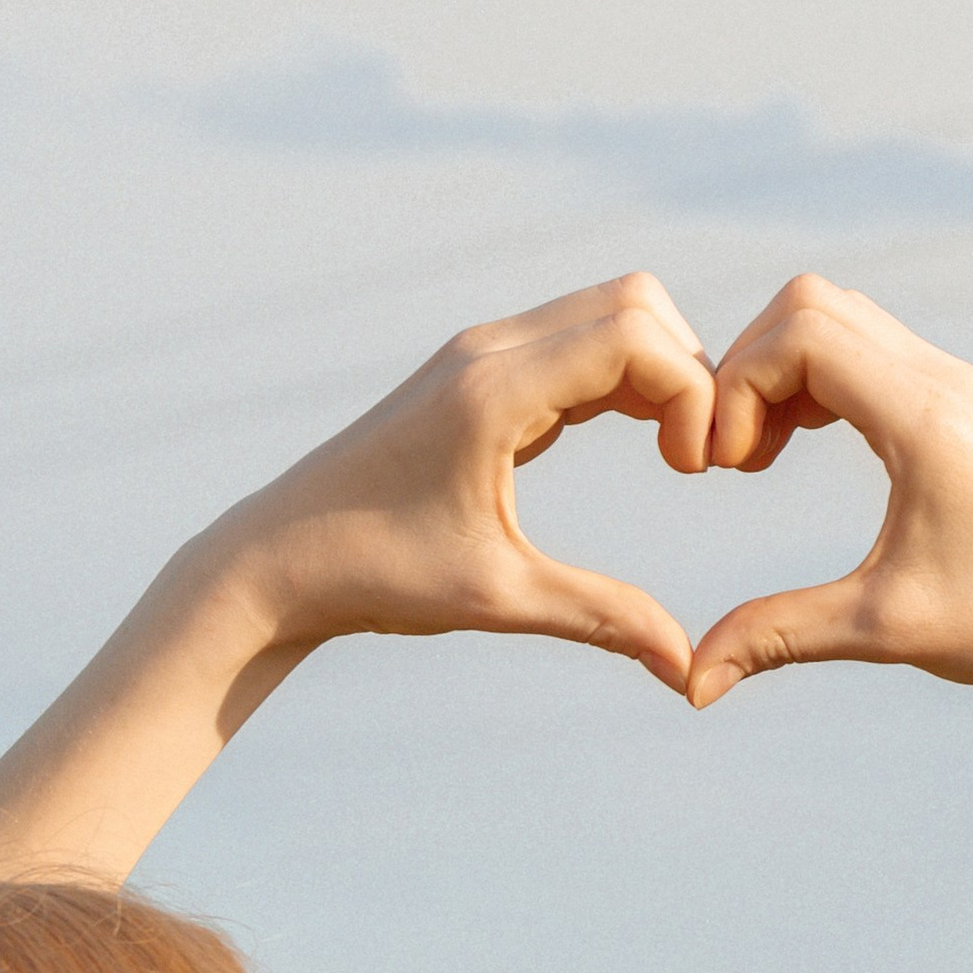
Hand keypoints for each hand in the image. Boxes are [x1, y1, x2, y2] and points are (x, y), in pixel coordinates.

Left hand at [218, 272, 714, 693]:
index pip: (635, 336)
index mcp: (492, 391)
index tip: (695, 472)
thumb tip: (687, 669)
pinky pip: (576, 342)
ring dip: (659, 372)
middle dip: (688, 372)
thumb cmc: (375, 575)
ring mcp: (481, 353)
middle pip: (635, 303)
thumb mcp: (496, 599)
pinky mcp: (478, 372)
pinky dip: (624, 379)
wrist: (277, 557)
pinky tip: (641, 441)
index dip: (693, 395)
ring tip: (678, 455)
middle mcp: (488, 350)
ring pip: (610, 313)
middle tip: (695, 460)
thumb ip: (600, 617)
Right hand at [687, 276, 972, 715]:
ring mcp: (956, 386)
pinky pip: (867, 352)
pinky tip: (800, 449)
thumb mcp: (881, 630)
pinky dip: (816, 382)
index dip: (737, 387)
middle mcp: (942, 381)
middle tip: (732, 459)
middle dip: (747, 370)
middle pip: (809, 305)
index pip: (800, 335)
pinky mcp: (961, 405)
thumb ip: (777, 636)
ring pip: (838, 320)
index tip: (725, 470)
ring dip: (780, 373)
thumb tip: (692, 683)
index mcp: (924, 417)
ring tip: (758, 458)